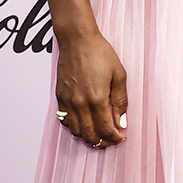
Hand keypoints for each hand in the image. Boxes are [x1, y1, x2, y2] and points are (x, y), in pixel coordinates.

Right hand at [55, 30, 127, 146]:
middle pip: (90, 135)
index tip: (121, 136)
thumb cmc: (99, 53)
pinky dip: (74, 127)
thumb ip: (120, 101)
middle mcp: (80, 103)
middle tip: (111, 139)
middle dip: (102, 142)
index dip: (115, 137)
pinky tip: (83, 123)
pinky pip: (64, 120)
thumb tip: (122, 122)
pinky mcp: (60, 97)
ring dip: (88, 137)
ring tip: (98, 134)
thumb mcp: (118, 74)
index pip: (106, 129)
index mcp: (97, 98)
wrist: (77, 40)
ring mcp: (68, 101)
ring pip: (76, 131)